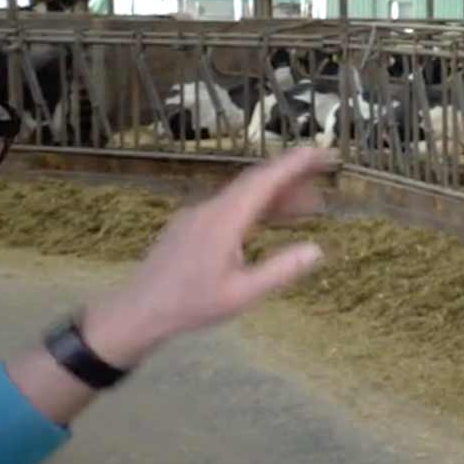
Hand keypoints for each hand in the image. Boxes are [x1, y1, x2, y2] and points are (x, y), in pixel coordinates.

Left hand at [80, 147, 334, 368]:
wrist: (139, 310)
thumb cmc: (191, 305)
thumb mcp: (242, 294)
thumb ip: (280, 270)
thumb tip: (317, 250)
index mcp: (225, 219)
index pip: (265, 181)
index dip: (295, 164)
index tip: (322, 152)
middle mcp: (211, 208)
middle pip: (256, 181)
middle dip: (291, 173)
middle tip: (325, 171)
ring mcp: (198, 214)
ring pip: (243, 195)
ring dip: (276, 195)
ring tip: (309, 204)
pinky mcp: (190, 225)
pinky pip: (230, 206)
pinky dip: (256, 207)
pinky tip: (269, 221)